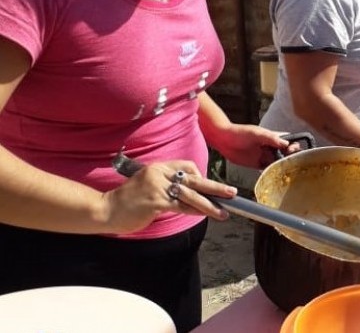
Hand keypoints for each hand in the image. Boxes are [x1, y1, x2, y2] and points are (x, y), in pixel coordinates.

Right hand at [103, 160, 236, 233]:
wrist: (105, 210)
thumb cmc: (128, 201)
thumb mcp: (148, 186)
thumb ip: (166, 186)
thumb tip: (189, 194)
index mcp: (158, 167)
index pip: (186, 166)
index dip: (200, 176)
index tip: (209, 187)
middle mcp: (159, 173)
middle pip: (194, 179)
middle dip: (215, 187)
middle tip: (232, 193)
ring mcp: (157, 187)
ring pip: (190, 195)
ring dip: (209, 204)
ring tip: (223, 211)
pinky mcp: (155, 201)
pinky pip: (180, 206)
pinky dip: (194, 210)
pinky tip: (204, 215)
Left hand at [210, 123, 294, 167]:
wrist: (224, 140)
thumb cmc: (240, 132)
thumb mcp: (257, 134)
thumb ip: (271, 138)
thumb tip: (286, 143)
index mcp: (273, 137)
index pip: (289, 142)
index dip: (293, 147)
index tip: (293, 151)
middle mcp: (270, 147)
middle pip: (285, 154)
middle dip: (289, 159)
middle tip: (289, 164)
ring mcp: (264, 156)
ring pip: (277, 163)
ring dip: (281, 167)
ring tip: (284, 172)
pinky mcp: (257, 164)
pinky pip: (267, 170)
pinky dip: (271, 173)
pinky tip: (274, 176)